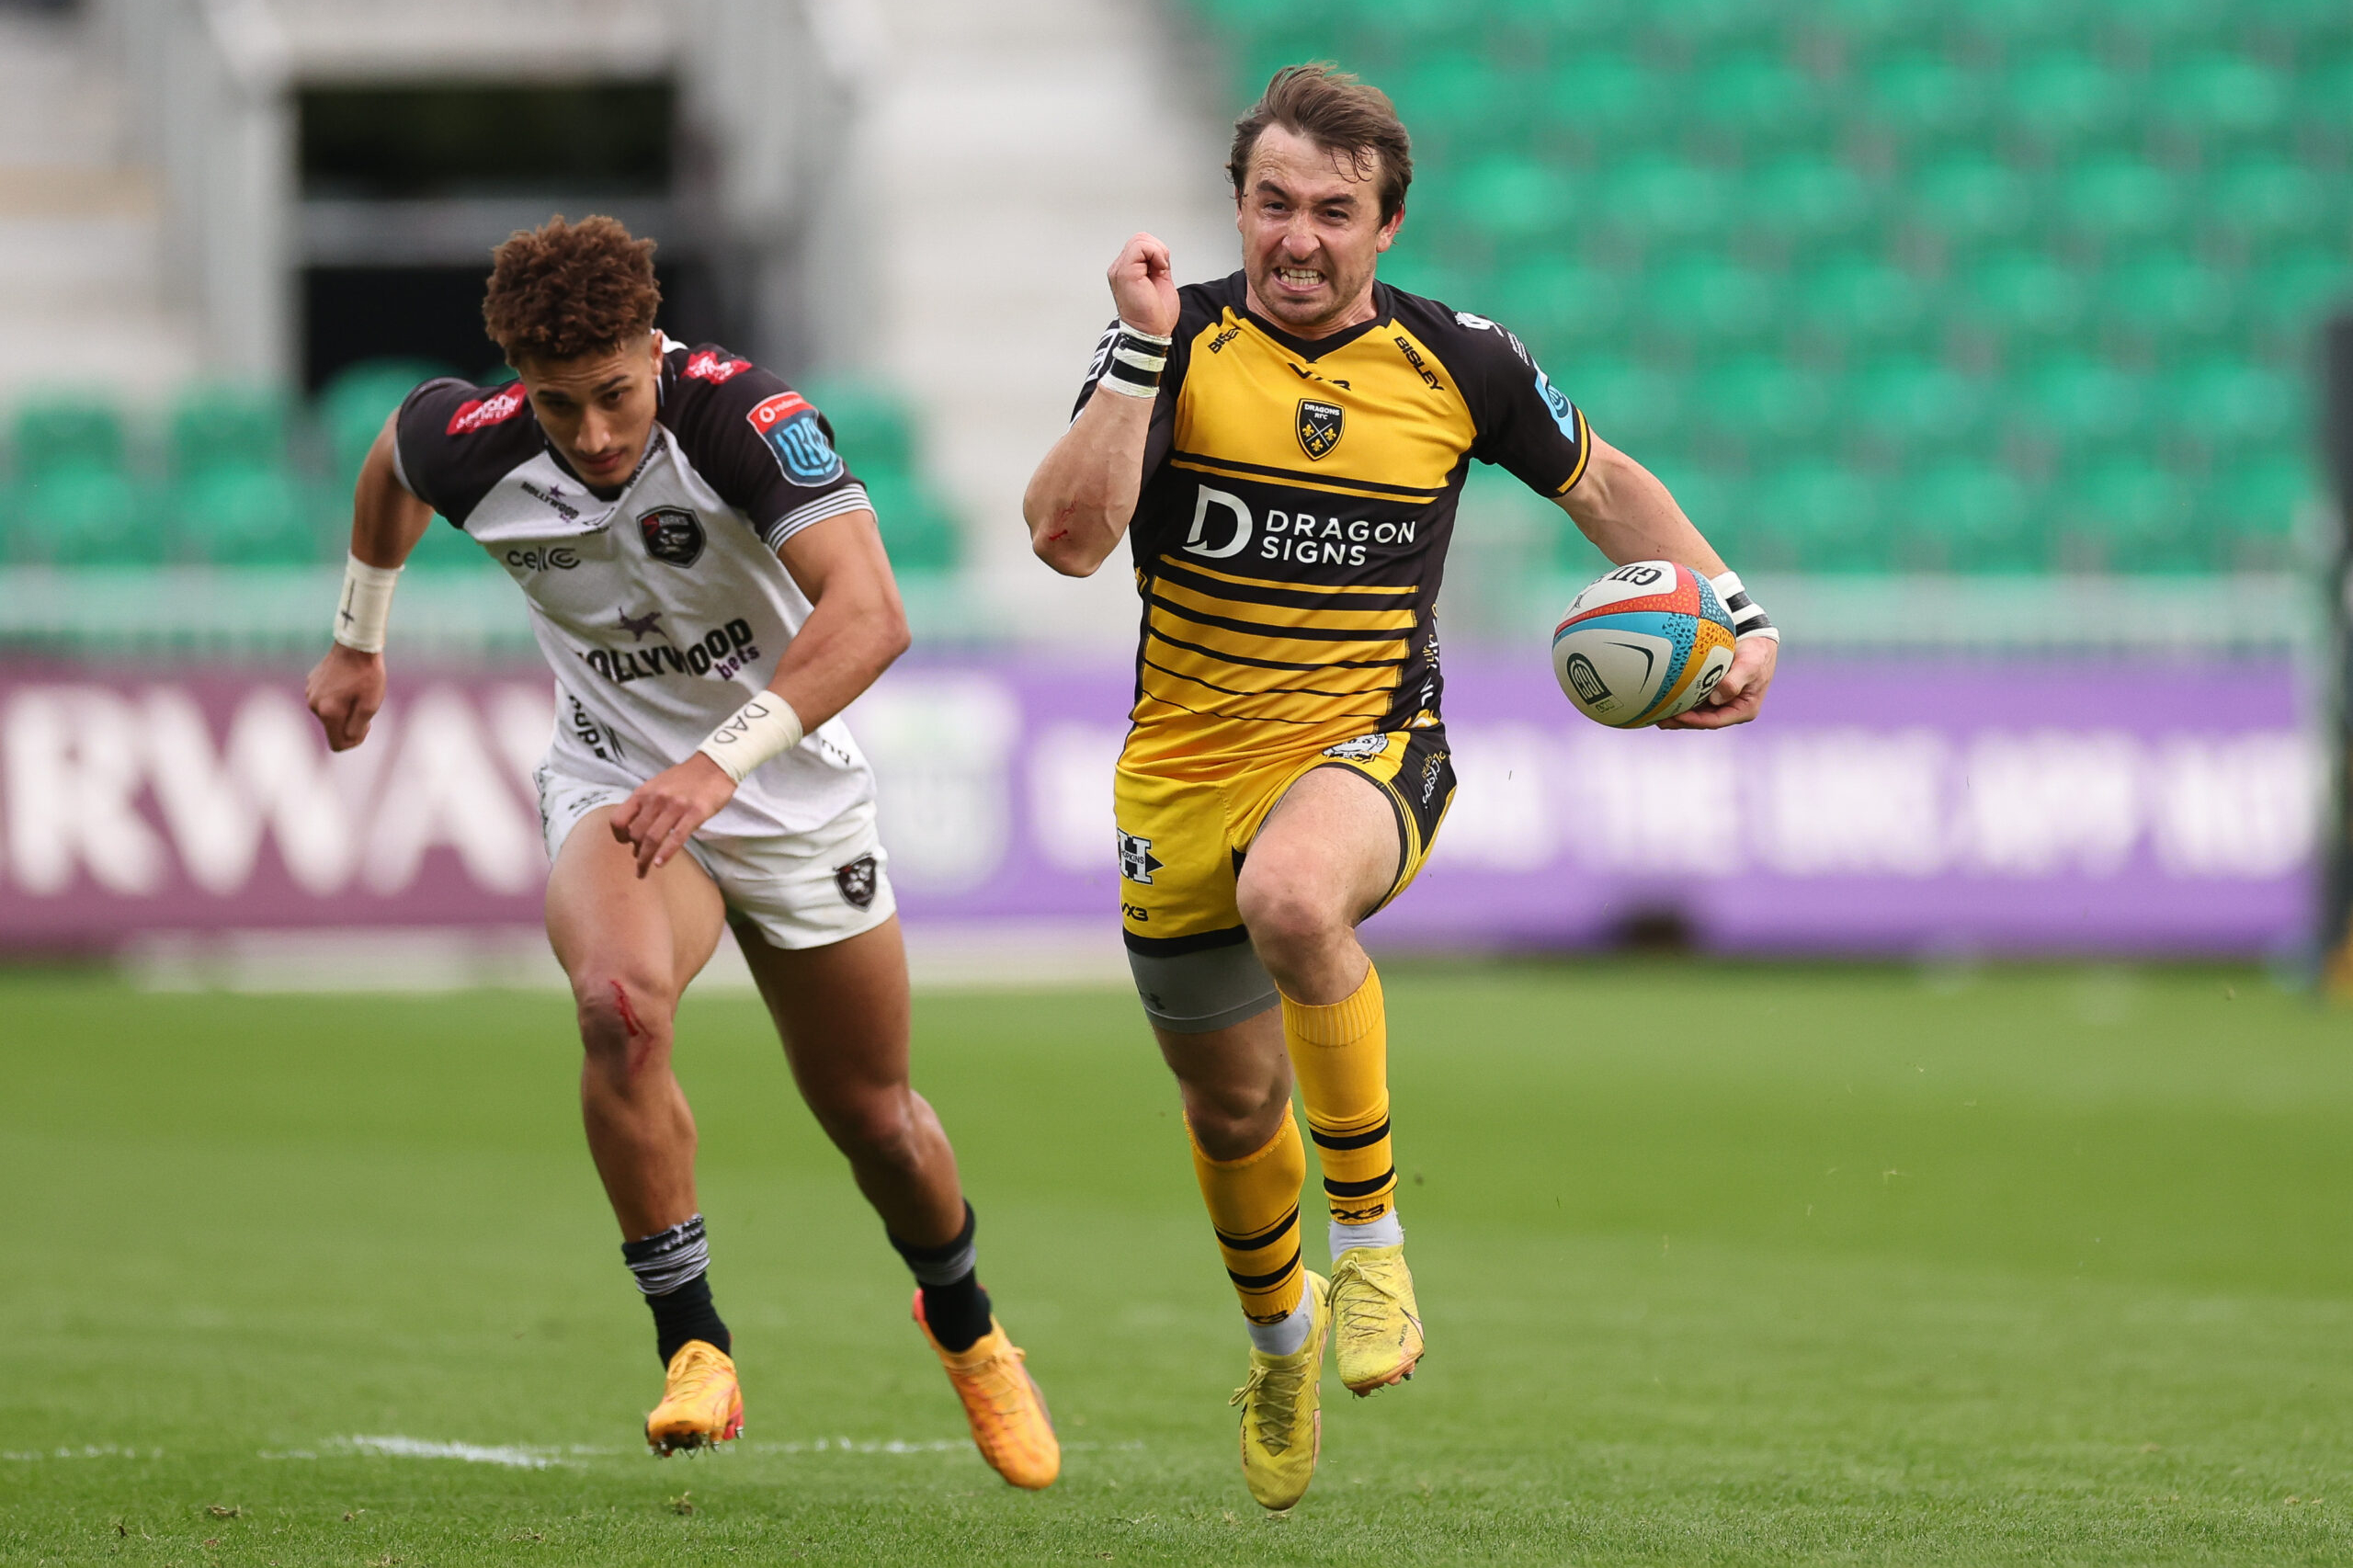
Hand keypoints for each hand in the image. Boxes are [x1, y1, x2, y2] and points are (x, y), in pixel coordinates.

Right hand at [305, 643, 385, 750]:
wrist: (356, 645)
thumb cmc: (367, 675)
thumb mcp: (370, 706)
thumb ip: (357, 728)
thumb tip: (348, 740)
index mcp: (328, 713)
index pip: (337, 744)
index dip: (354, 741)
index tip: (366, 726)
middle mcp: (314, 705)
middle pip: (333, 729)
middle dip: (349, 724)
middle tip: (365, 706)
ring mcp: (310, 693)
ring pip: (329, 714)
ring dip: (343, 710)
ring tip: (357, 692)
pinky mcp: (311, 683)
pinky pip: (325, 700)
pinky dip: (337, 698)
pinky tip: (347, 683)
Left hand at [609, 753, 736, 877]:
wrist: (714, 766)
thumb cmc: (685, 778)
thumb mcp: (658, 785)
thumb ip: (645, 804)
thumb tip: (636, 830)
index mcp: (644, 793)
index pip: (619, 819)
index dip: (618, 835)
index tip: (625, 844)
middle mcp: (656, 799)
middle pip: (636, 833)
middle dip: (635, 852)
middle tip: (639, 862)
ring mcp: (675, 806)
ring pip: (653, 838)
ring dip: (645, 859)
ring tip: (644, 871)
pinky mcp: (695, 813)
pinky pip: (676, 838)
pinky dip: (666, 854)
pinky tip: (660, 864)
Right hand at [1107, 232, 1178, 336]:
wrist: (1152, 332)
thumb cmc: (1154, 316)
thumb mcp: (1160, 281)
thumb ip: (1157, 265)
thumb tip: (1159, 254)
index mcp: (1127, 271)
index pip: (1141, 245)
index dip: (1157, 253)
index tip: (1162, 272)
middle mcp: (1120, 269)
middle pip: (1140, 238)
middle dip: (1158, 251)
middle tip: (1161, 271)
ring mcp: (1120, 270)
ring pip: (1140, 239)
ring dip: (1157, 252)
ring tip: (1159, 272)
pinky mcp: (1125, 272)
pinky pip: (1140, 246)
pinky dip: (1155, 254)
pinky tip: (1159, 270)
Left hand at [1661, 635, 1777, 729]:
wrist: (1757, 640)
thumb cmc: (1756, 652)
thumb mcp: (1750, 665)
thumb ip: (1735, 681)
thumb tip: (1716, 698)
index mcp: (1743, 709)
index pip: (1715, 721)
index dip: (1695, 721)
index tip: (1677, 716)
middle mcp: (1730, 708)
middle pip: (1702, 719)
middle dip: (1680, 721)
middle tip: (1659, 719)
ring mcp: (1721, 701)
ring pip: (1697, 711)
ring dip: (1678, 713)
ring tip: (1656, 713)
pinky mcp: (1713, 691)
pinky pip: (1695, 698)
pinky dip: (1680, 699)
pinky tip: (1663, 697)